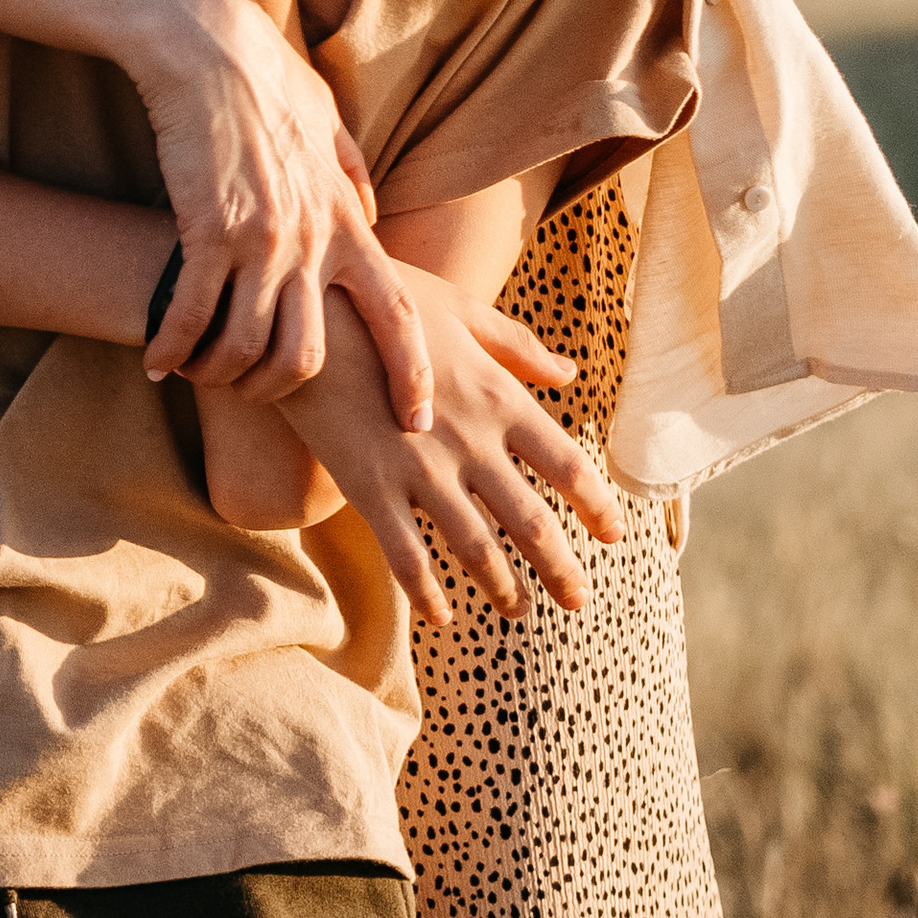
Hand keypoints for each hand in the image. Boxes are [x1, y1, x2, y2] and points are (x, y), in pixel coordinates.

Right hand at [117, 0, 433, 430]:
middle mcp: (311, 238)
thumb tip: (370, 208)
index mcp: (348, 217)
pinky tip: (154, 359)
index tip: (415, 420)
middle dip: (278, 389)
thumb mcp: (327, 119)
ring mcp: (259, 238)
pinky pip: (190, 316)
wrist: (209, 41)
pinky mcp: (204, 229)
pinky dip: (172, 349)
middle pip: (307, 354)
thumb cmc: (264, 75)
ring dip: (219, 374)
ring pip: (246, 347)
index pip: (397, 314)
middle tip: (251, 391)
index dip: (410, 372)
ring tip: (196, 373)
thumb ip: (352, 173)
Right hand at [276, 263, 625, 625]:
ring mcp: (420, 470)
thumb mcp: (456, 310)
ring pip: (477, 548)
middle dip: (561, 569)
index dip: (596, 505)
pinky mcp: (370, 488)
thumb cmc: (383, 302)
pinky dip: (428, 593)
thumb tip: (570, 372)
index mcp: (497, 397)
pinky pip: (407, 557)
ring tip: (519, 610)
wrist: (301, 314)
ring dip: (504, 587)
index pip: (566, 464)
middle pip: (532, 522)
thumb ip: (516, 346)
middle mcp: (470, 442)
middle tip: (579, 601)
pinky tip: (443, 616)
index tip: (616, 534)